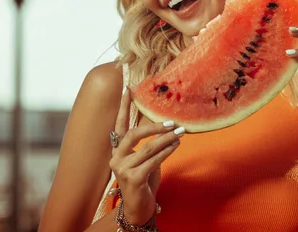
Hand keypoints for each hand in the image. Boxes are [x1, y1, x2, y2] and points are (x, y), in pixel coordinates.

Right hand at [109, 87, 183, 223]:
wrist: (140, 208)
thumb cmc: (144, 181)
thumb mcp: (146, 159)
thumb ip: (149, 143)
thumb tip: (165, 124)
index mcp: (117, 150)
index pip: (119, 124)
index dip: (123, 107)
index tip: (128, 88)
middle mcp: (116, 158)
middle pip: (133, 134)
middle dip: (153, 125)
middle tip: (170, 121)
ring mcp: (122, 169)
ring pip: (147, 148)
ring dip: (166, 139)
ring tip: (180, 132)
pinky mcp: (133, 179)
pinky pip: (152, 161)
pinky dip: (166, 152)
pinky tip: (175, 145)